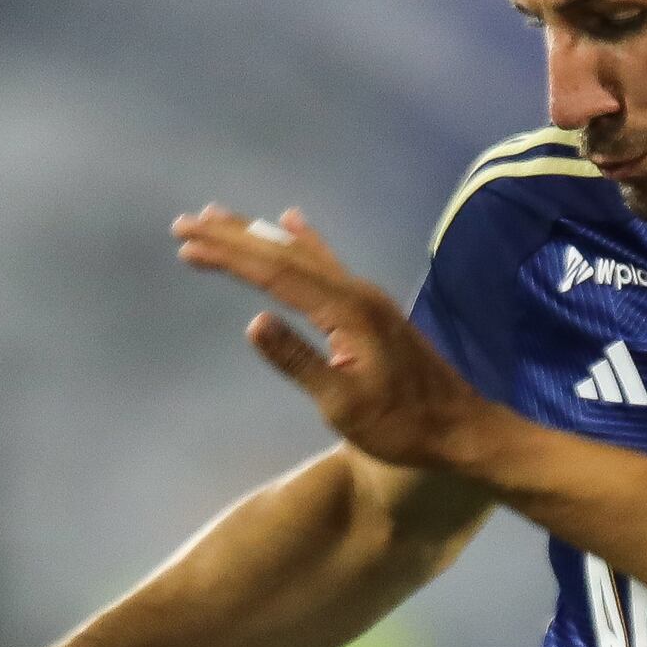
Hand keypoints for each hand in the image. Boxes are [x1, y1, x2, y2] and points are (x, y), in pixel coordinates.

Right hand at [172, 205, 497, 475]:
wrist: (461, 428)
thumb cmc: (402, 428)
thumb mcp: (344, 405)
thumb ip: (300, 362)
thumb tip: (254, 323)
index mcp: (346, 311)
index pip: (275, 273)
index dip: (229, 257)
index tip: (187, 246)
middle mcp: (355, 292)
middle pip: (283, 254)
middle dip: (231, 237)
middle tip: (185, 223)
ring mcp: (365, 296)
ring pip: (302, 253)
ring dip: (258, 235)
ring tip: (219, 217)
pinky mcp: (370, 306)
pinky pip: (326, 261)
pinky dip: (302, 240)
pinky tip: (290, 221)